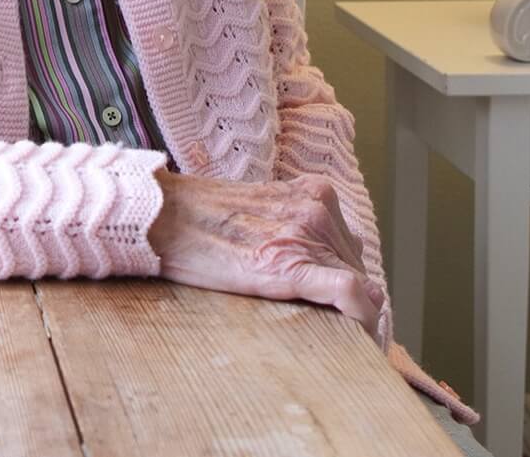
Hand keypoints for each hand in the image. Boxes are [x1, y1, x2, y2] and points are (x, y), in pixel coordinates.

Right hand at [148, 170, 380, 333]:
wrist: (167, 217)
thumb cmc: (205, 218)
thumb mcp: (265, 210)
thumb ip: (303, 226)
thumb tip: (346, 259)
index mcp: (313, 192)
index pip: (350, 247)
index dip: (355, 281)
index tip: (350, 306)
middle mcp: (317, 209)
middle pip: (357, 266)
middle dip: (354, 298)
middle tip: (340, 327)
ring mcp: (307, 233)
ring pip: (360, 281)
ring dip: (357, 311)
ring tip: (343, 336)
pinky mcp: (291, 264)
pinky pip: (348, 292)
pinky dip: (362, 317)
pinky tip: (359, 337)